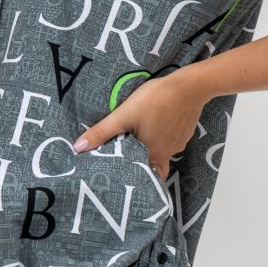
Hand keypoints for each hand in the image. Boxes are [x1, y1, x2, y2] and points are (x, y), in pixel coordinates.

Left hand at [72, 71, 207, 182]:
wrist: (189, 87)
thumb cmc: (155, 100)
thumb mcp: (124, 115)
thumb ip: (102, 132)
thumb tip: (78, 148)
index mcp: (152, 154)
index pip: (143, 176)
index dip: (134, 178)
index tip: (123, 179)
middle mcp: (168, 154)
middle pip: (153, 167)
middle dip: (142, 166)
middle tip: (129, 162)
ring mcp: (178, 143)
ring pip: (163, 153)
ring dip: (152, 149)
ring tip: (140, 140)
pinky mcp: (185, 132)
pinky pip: (171, 141)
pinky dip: (163, 137)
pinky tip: (157, 125)